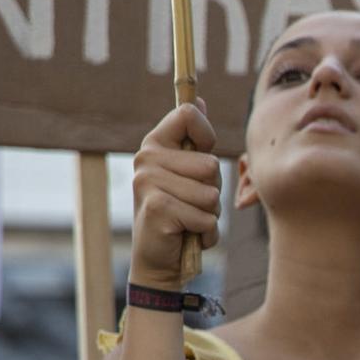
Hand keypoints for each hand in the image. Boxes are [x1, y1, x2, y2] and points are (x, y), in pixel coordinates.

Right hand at [129, 103, 222, 289]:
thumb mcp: (190, 173)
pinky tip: (186, 234)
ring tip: (189, 218)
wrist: (160, 258)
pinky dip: (205, 232)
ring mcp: (148, 182)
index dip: (207, 137)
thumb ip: (195, 140)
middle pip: (211, 163)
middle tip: (192, 203)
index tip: (199, 157)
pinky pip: (206, 217)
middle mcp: (146, 158)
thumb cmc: (182, 212)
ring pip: (211, 193)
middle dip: (213, 189)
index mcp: (155, 144)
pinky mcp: (157, 207)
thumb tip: (199, 100)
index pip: (188, 115)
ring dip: (210, 213)